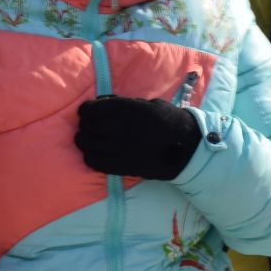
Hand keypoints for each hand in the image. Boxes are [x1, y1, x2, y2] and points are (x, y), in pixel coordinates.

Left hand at [75, 96, 200, 179]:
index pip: (96, 110)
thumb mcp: (148, 103)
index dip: (86, 110)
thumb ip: (124, 103)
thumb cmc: (166, 119)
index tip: (83, 112)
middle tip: (84, 127)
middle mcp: (126, 129)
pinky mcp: (126, 166)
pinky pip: (99, 163)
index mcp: (131, 110)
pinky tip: (90, 154)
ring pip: (91, 145)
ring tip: (83, 139)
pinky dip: (90, 158)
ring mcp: (125, 149)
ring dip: (83, 141)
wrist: (187, 146)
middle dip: (84, 126)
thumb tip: (99, 103)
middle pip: (91, 127)